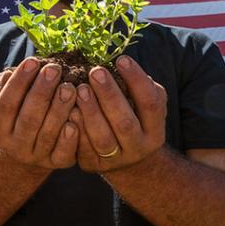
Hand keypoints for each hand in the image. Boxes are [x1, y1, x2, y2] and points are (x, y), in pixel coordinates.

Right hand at [0, 57, 78, 169]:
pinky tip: (77, 115)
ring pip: (48, 133)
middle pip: (28, 119)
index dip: (19, 82)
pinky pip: (64, 152)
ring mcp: (37, 158)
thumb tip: (7, 75)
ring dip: (59, 109)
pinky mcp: (58, 163)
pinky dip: (70, 136)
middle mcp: (15, 147)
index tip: (33, 61)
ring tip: (70, 87)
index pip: (6, 104)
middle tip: (55, 69)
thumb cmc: (21, 112)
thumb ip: (1, 86)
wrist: (34, 148)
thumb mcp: (6, 98)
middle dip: (42, 92)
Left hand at [71, 55, 166, 172]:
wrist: (126, 159)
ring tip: (80, 89)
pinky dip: (76, 130)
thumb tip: (122, 62)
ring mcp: (116, 160)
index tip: (122, 59)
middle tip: (95, 72)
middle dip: (109, 95)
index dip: (137, 81)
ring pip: (103, 138)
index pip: (151, 104)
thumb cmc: (133, 118)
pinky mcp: (94, 166)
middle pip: (125, 123)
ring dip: (91, 112)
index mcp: (155, 130)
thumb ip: (138, 87)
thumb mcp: (143, 105)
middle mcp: (139, 148)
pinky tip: (70, 110)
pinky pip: (83, 149)